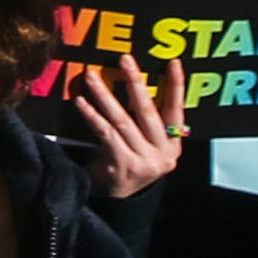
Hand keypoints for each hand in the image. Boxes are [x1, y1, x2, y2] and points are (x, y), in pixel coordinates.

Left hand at [65, 53, 193, 198]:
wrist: (118, 198)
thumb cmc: (130, 160)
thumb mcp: (147, 144)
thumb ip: (148, 121)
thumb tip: (135, 79)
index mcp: (173, 144)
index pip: (176, 110)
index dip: (176, 86)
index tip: (173, 62)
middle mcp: (163, 153)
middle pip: (147, 111)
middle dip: (136, 82)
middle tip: (124, 58)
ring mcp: (145, 161)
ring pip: (123, 120)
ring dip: (105, 95)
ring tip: (92, 76)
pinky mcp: (124, 165)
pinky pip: (106, 134)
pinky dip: (92, 116)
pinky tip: (81, 102)